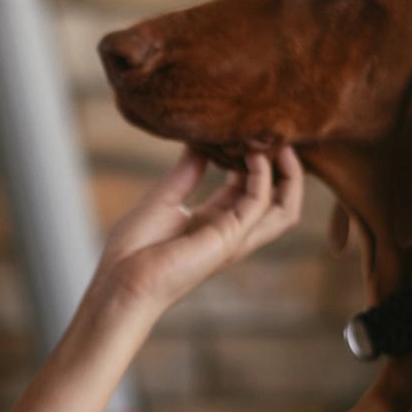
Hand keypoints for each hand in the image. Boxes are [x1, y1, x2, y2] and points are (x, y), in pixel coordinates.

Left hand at [96, 146, 303, 316]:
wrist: (123, 278)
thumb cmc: (135, 246)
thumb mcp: (164, 198)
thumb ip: (187, 171)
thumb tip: (200, 141)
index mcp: (213, 222)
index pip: (249, 190)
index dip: (255, 163)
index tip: (250, 134)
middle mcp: (230, 231)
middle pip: (277, 202)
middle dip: (284, 169)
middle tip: (277, 137)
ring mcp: (234, 237)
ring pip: (283, 209)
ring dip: (288, 176)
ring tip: (280, 144)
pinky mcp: (231, 238)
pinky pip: (260, 203)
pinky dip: (263, 177)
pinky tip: (253, 155)